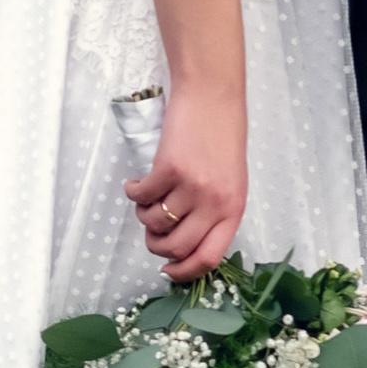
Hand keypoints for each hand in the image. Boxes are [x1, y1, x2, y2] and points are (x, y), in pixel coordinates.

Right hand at [124, 79, 247, 283]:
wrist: (213, 95)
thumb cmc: (222, 135)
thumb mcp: (230, 180)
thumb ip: (215, 211)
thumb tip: (185, 242)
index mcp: (233, 209)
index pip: (209, 258)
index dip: (184, 272)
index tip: (167, 270)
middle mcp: (215, 202)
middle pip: (176, 247)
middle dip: (156, 246)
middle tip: (151, 231)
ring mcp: (192, 186)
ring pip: (155, 223)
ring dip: (143, 215)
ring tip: (146, 198)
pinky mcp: (169, 168)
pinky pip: (141, 196)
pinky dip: (133, 192)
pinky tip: (136, 183)